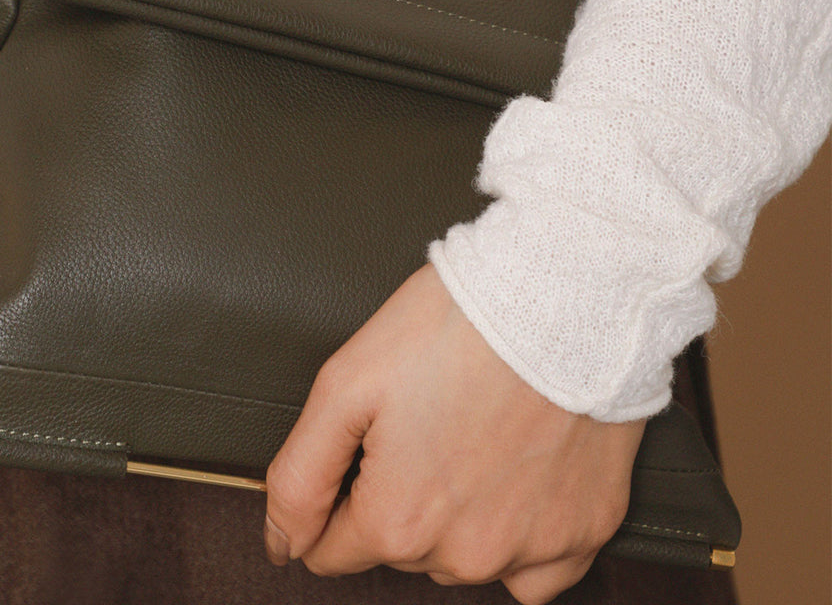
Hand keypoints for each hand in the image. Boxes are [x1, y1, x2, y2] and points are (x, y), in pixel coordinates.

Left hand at [263, 264, 645, 604]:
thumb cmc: (456, 328)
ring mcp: (530, 549)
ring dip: (456, 514)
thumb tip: (282, 539)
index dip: (338, 496)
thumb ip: (301, 476)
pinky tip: (517, 477)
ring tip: (472, 433)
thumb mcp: (345, 384)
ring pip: (461, 558)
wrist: (563, 295)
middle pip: (399, 548)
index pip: (332, 551)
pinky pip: (535, 571)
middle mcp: (463, 554)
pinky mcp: (583, 532)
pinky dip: (518, 535)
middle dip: (397, 496)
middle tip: (425, 420)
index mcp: (397, 520)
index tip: (367, 446)